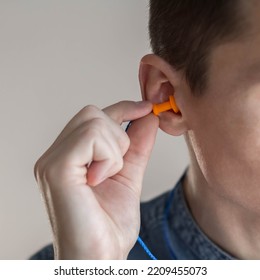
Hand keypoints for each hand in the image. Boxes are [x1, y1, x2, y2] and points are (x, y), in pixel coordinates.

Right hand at [34, 100, 158, 258]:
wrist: (98, 258)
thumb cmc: (109, 225)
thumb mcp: (129, 176)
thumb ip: (137, 145)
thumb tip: (147, 116)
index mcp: (69, 157)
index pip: (93, 117)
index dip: (121, 109)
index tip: (145, 107)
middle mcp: (55, 156)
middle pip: (92, 113)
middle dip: (118, 134)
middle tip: (119, 166)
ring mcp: (52, 161)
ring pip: (94, 121)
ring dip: (115, 149)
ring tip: (108, 177)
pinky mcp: (56, 168)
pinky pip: (92, 137)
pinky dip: (108, 157)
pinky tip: (100, 179)